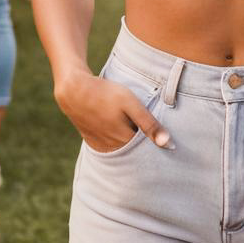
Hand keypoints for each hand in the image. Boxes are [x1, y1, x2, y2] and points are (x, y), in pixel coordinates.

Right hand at [55, 69, 171, 153]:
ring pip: (122, 149)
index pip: (147, 149)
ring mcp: (101, 145)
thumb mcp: (130, 103)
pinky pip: (109, 147)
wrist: (74, 91)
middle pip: (135, 151)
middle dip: (144, 146)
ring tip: (135, 131)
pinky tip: (119, 131)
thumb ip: (149, 123)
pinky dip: (117, 143)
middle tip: (151, 135)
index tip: (165, 140)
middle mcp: (113, 148)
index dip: (156, 143)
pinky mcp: (93, 141)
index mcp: (125, 140)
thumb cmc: (105, 93)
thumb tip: (169, 144)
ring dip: (130, 144)